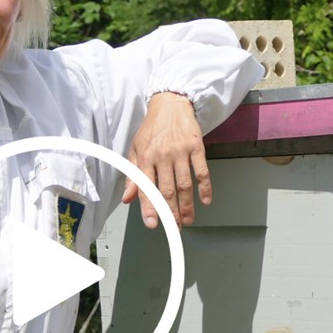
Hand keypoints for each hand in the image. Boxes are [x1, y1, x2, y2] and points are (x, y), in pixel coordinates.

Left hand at [123, 91, 210, 227]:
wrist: (170, 104)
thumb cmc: (152, 128)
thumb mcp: (135, 149)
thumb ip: (131, 175)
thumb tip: (126, 198)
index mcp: (145, 157)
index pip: (146, 188)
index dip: (149, 208)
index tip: (152, 224)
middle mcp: (162, 156)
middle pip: (168, 190)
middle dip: (171, 213)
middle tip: (175, 228)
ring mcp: (180, 152)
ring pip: (184, 185)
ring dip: (187, 205)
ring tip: (188, 220)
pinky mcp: (196, 147)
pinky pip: (202, 171)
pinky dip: (205, 187)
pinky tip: (205, 200)